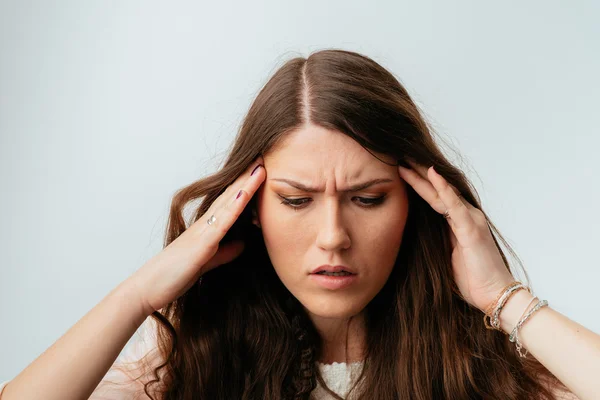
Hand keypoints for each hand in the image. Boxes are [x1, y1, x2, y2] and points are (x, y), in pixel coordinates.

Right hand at [129, 157, 265, 314]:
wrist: (148, 288)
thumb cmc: (174, 275)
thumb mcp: (208, 261)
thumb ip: (225, 251)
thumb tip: (242, 243)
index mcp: (207, 227)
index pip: (230, 201)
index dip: (245, 185)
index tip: (260, 168)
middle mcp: (205, 223)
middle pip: (231, 194)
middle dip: (248, 176)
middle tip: (263, 156)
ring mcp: (203, 231)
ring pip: (228, 202)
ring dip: (244, 183)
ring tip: (259, 165)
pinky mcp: (202, 244)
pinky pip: (222, 222)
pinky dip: (234, 206)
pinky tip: (245, 193)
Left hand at [398, 161, 513, 311]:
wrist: (495, 295)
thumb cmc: (472, 279)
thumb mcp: (446, 256)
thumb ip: (435, 242)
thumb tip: (413, 238)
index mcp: (458, 222)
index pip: (434, 198)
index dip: (417, 184)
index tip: (399, 171)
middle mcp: (465, 216)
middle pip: (436, 189)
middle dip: (417, 174)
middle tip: (398, 157)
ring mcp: (470, 220)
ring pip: (442, 192)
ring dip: (423, 176)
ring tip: (407, 160)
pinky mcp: (471, 229)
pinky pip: (454, 205)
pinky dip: (443, 188)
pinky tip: (432, 174)